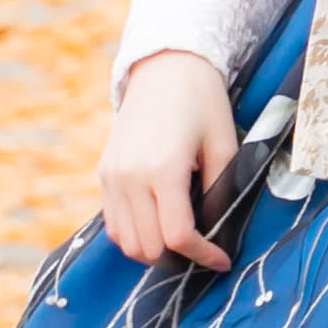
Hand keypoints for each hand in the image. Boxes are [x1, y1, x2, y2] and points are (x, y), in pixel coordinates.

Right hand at [96, 52, 238, 267]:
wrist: (165, 67)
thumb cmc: (202, 102)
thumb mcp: (223, 144)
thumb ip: (220, 191)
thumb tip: (219, 232)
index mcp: (163, 169)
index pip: (178, 235)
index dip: (202, 255)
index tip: (223, 260)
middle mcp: (130, 177)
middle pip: (149, 246)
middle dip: (180, 258)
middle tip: (205, 250)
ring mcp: (112, 176)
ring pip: (126, 241)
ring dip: (155, 251)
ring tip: (184, 242)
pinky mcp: (104, 174)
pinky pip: (113, 223)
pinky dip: (135, 235)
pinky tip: (159, 227)